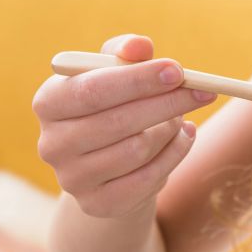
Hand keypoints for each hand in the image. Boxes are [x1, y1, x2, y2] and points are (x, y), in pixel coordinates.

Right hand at [33, 34, 215, 217]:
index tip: (177, 71)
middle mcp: (52, 143)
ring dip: (170, 129)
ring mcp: (71, 179)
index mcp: (49, 102)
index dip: (137, 80)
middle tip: (202, 91)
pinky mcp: (97, 205)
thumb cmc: (114, 102)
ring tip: (180, 116)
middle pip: (118, 122)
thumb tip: (140, 46)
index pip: (91, 90)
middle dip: (166, 103)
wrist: (108, 163)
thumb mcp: (116, 71)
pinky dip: (175, 153)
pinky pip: (149, 178)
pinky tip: (184, 137)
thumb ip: (126, 53)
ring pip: (138, 150)